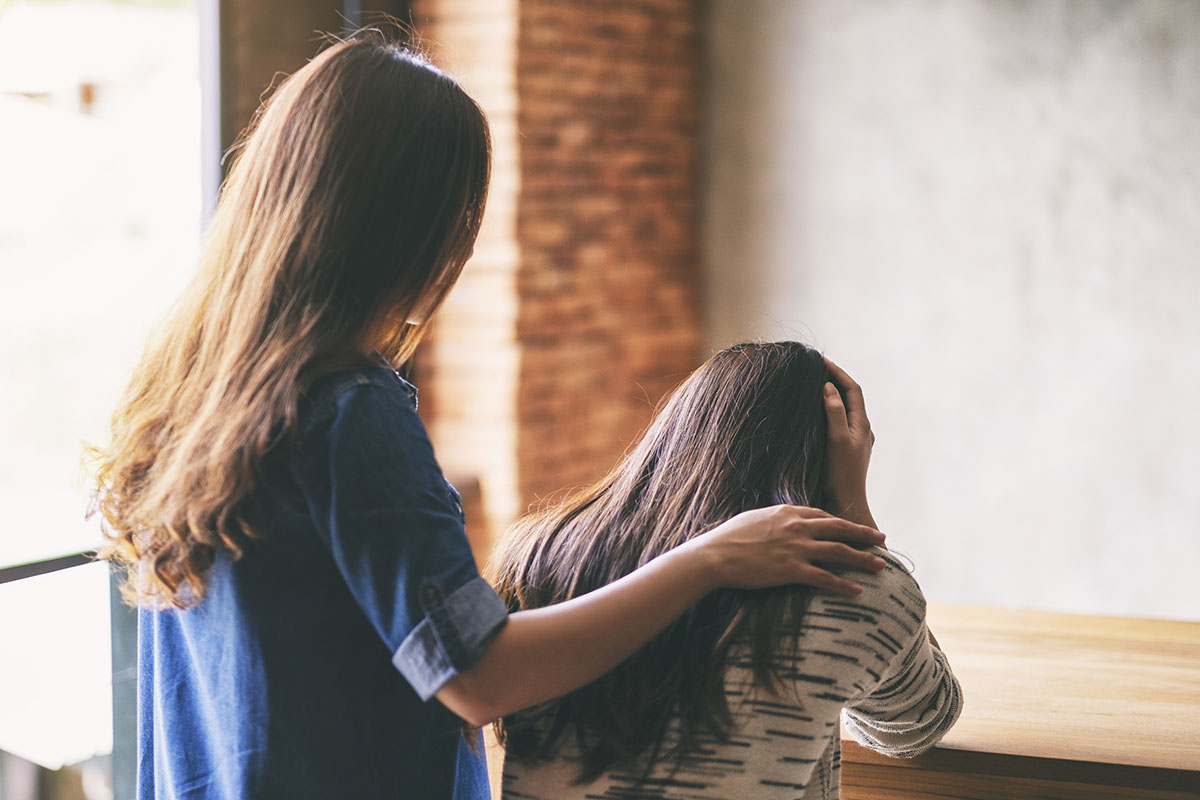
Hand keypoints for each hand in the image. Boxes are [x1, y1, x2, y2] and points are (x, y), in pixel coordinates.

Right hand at [687, 504, 885, 596]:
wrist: (715, 555)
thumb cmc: (728, 538)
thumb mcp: (753, 519)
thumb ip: (773, 519)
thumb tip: (779, 522)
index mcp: (787, 513)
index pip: (823, 515)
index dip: (842, 523)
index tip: (854, 529)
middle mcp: (796, 527)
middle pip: (839, 528)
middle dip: (863, 534)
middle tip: (881, 539)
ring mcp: (796, 548)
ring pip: (839, 551)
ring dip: (862, 558)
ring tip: (880, 566)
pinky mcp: (791, 570)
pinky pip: (824, 578)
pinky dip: (843, 585)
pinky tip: (857, 590)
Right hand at [823, 358, 877, 529]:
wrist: (845, 506)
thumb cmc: (841, 475)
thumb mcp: (837, 440)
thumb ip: (835, 412)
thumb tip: (829, 388)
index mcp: (862, 425)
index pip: (852, 389)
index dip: (838, 372)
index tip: (821, 361)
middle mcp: (861, 431)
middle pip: (850, 397)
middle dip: (834, 380)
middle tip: (815, 369)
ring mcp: (854, 442)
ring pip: (843, 410)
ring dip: (830, 396)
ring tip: (812, 386)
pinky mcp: (844, 451)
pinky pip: (837, 423)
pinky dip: (826, 412)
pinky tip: (812, 415)